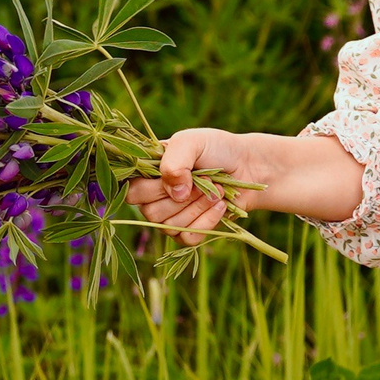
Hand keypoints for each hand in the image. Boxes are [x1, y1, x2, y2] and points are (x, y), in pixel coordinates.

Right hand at [125, 128, 257, 247]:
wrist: (248, 166)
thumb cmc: (217, 148)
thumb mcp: (192, 142)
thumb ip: (174, 161)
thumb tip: (175, 193)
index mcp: (148, 173)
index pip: (131, 192)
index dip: (153, 188)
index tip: (179, 174)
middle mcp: (155, 197)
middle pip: (150, 213)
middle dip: (182, 197)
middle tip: (203, 180)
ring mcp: (171, 216)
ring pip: (169, 227)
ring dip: (199, 206)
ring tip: (217, 189)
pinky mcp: (190, 231)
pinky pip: (188, 238)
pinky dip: (207, 222)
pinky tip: (221, 205)